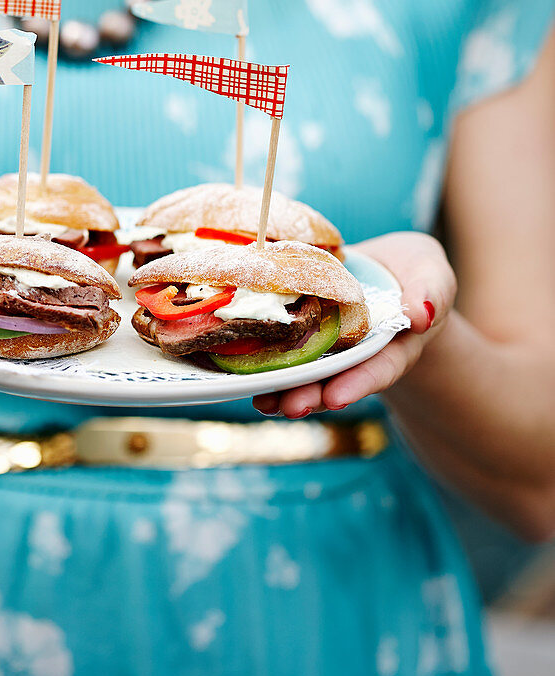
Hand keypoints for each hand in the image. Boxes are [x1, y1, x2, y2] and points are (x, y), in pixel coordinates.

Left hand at [253, 232, 456, 418]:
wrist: (384, 268)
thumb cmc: (414, 272)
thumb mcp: (432, 274)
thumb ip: (432, 293)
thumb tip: (421, 315)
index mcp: (394, 345)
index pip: (379, 368)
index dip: (358, 383)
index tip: (336, 397)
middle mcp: (357, 354)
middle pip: (336, 379)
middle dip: (313, 394)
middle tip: (292, 406)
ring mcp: (328, 347)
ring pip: (306, 372)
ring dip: (285, 389)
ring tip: (266, 402)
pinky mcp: (302, 331)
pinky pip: (283, 348)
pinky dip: (264, 362)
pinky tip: (242, 375)